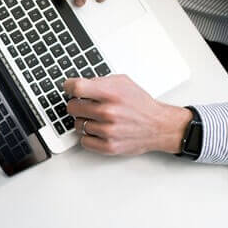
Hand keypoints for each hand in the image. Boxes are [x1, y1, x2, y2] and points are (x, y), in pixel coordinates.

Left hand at [64, 75, 191, 155]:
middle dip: (77, 105)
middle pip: (72, 107)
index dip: (69, 86)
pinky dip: (88, 136)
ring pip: (77, 125)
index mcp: (111, 94)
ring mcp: (108, 131)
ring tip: (98, 118)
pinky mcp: (108, 146)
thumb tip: (78, 84)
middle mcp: (109, 112)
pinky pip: (84, 141)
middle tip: (85, 105)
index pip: (77, 88)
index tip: (69, 88)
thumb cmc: (141, 104)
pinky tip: (98, 130)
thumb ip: (100, 81)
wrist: (159, 126)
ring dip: (84, 121)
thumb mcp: (123, 83)